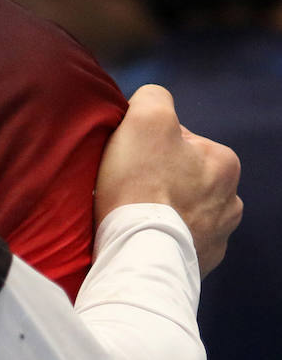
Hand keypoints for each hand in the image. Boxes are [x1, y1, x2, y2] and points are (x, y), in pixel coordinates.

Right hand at [95, 84, 241, 275]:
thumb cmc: (142, 183)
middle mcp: (231, 200)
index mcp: (224, 161)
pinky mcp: (200, 262)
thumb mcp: (145, 117)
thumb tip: (152, 102)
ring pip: (182, 208)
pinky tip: (141, 232)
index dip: (146, 142)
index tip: (128, 156)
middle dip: (158, 175)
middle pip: (182, 174)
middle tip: (126, 183)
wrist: (139, 251)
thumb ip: (154, 96)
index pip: (178, 138)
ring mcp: (218, 235)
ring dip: (162, 207)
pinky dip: (161, 234)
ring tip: (132, 211)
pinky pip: (178, 239)